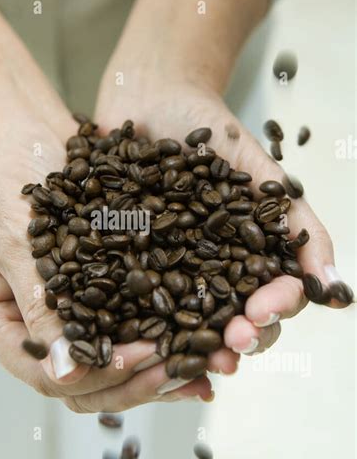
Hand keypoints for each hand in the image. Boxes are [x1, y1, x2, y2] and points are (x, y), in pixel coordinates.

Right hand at [0, 110, 214, 410]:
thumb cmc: (7, 178)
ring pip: (113, 367)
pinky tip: (201, 346)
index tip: (141, 355)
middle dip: (134, 383)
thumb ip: (39, 307)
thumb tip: (64, 373)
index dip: (96, 375)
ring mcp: (67, 315)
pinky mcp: (99, 295)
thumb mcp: (17, 243)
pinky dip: (164, 338)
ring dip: (157, 372)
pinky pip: (131, 329)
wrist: (27, 128)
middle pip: (85, 383)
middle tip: (182, 371)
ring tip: (204, 372)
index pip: (46, 376)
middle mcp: (33, 328)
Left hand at [95, 77, 345, 366]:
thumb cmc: (208, 128)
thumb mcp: (259, 169)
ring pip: (188, 326)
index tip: (261, 311)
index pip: (272, 299)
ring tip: (194, 360)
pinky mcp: (126, 270)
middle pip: (234, 322)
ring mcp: (169, 275)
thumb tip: (333, 286)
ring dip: (195, 347)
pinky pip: (131, 305)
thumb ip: (297, 222)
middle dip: (238, 339)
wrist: (146, 98)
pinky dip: (136, 326)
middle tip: (231, 344)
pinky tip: (136, 341)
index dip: (272, 311)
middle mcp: (212, 274)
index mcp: (250, 257)